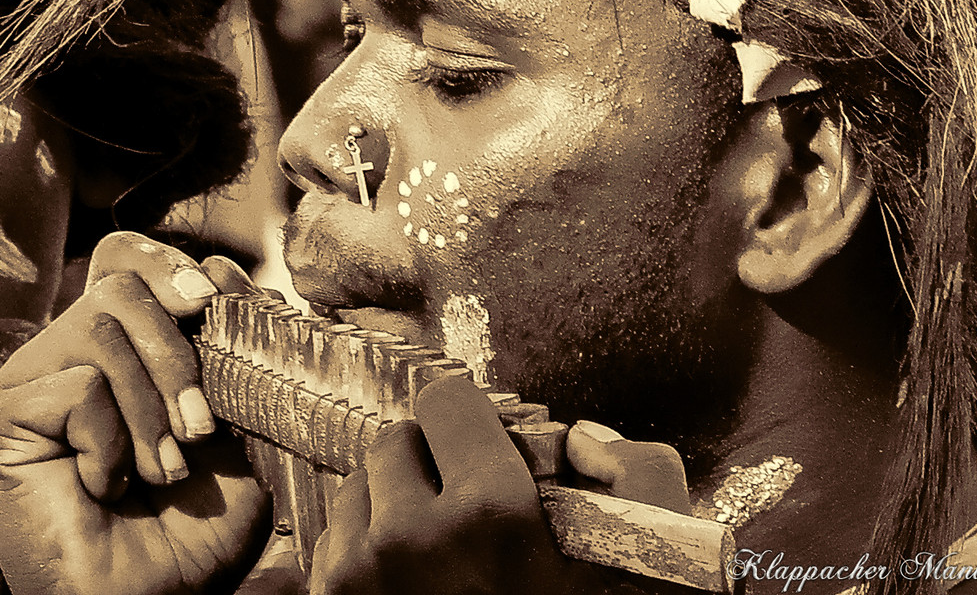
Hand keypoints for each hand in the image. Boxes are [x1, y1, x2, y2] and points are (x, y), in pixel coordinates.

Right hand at [0, 231, 272, 594]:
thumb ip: (231, 358)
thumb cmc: (187, 538)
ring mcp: (24, 382)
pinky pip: (78, 386)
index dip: (167, 267)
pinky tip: (101, 485)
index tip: (210, 303)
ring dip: (149, 409)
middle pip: (119, 285)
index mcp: (115, 354)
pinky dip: (110, 443)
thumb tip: (224, 273)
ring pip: (101, 326)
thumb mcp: (235, 437)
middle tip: (198, 430)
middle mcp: (63, 357)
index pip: (126, 262)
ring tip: (157, 471)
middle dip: (176, 355)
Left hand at [309, 377, 686, 594]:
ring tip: (442, 553)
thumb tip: (583, 437)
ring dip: (392, 504)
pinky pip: (334, 540)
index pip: (446, 400)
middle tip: (469, 508)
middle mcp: (409, 536)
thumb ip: (638, 479)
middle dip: (431, 463)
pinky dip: (366, 548)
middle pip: (395, 441)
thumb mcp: (642, 570)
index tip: (490, 450)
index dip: (473, 422)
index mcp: (489, 516)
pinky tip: (413, 583)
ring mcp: (358, 574)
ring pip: (358, 487)